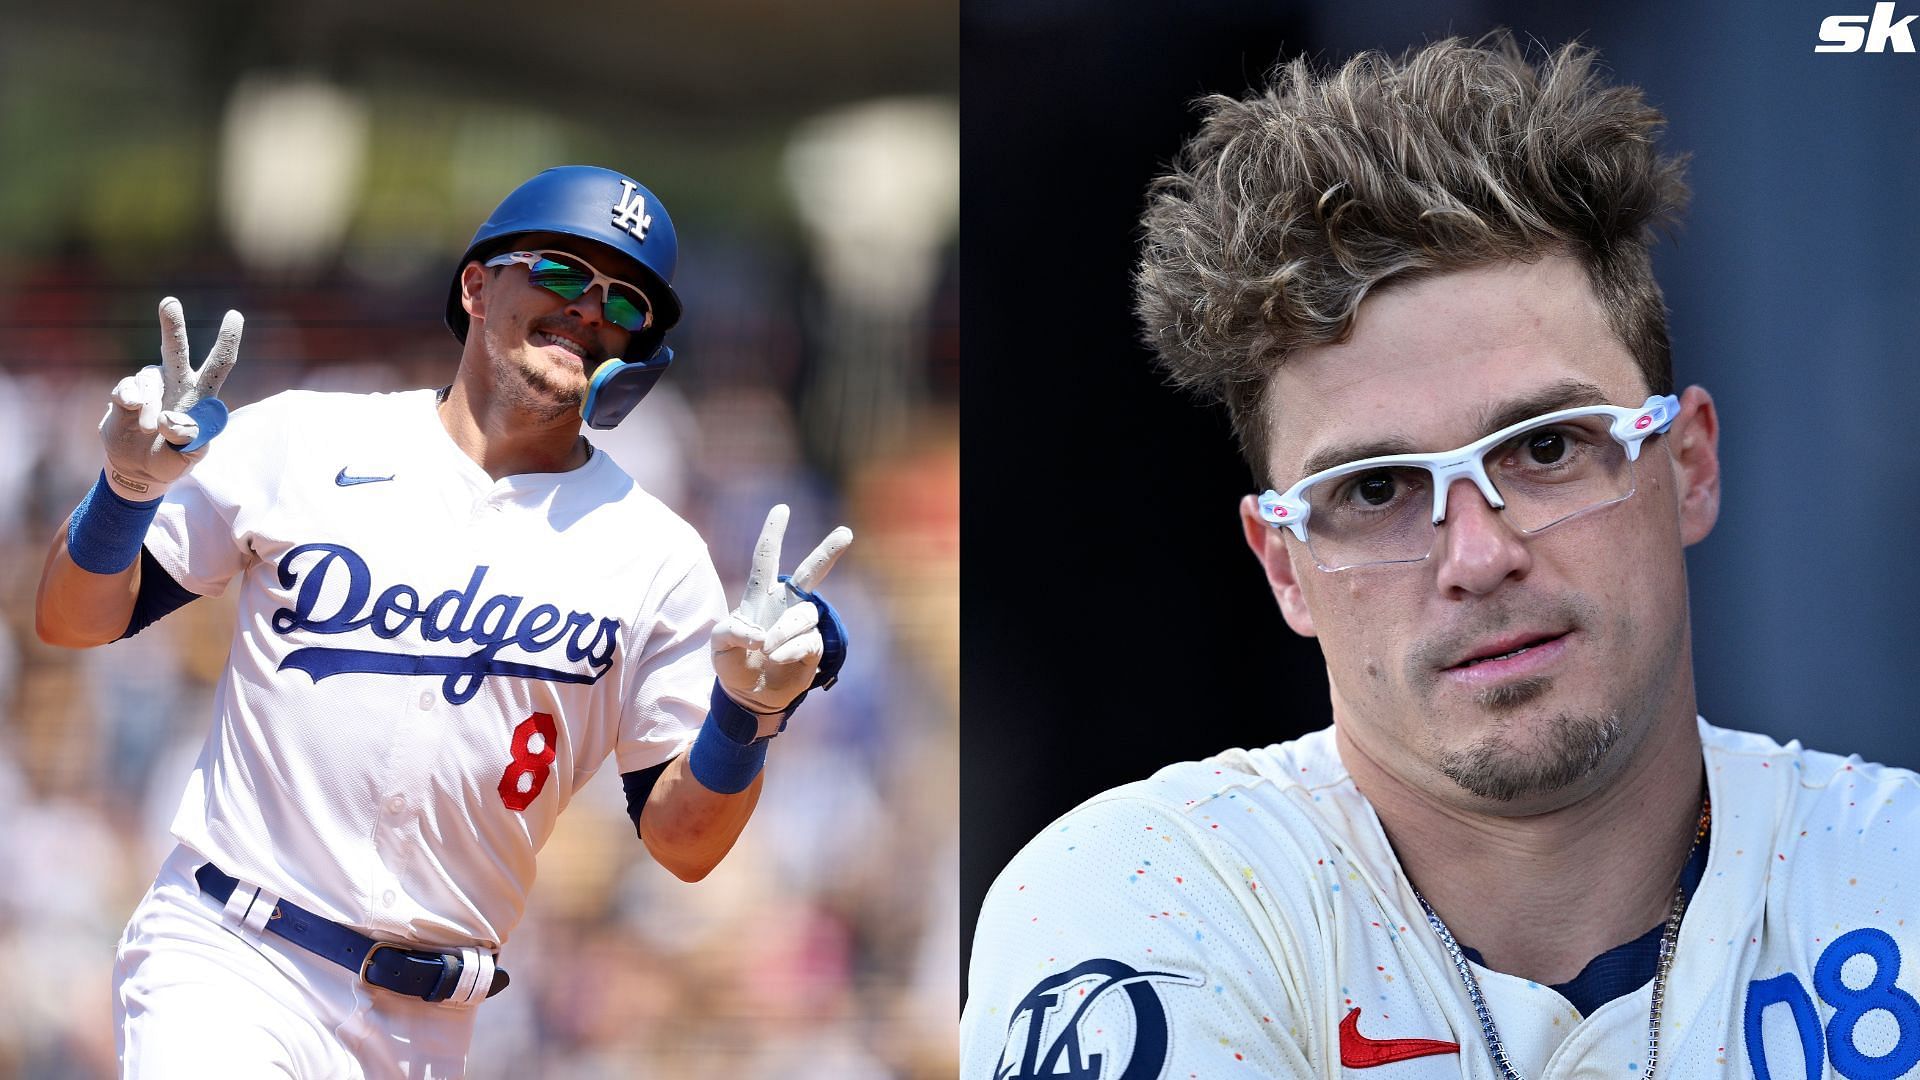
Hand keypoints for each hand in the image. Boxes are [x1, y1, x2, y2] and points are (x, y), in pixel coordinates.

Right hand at [100, 297, 242, 499]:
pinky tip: (130, 410)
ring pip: (149, 377)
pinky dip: (128, 400)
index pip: (220, 364)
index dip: (227, 340)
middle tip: (169, 302)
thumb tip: (171, 420)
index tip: (234, 314)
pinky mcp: (125, 394)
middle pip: (175, 349)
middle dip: (172, 325)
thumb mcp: (188, 457)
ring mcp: (150, 386)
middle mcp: (177, 383)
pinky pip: (126, 389)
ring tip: (148, 428)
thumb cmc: (172, 459)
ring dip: (149, 403)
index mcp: (203, 395)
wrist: (139, 469)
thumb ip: (189, 441)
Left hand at [711, 504, 852, 725]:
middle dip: (828, 552)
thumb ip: (731, 631)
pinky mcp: (812, 648)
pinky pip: (808, 639)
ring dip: (785, 631)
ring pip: (804, 613)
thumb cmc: (731, 664)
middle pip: (810, 572)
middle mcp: (785, 605)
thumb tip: (760, 633)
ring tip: (768, 651)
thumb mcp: (718, 646)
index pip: (766, 559)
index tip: (781, 509)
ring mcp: (800, 626)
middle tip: (846, 533)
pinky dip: (790, 649)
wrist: (748, 696)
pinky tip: (778, 659)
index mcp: (760, 597)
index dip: (772, 534)